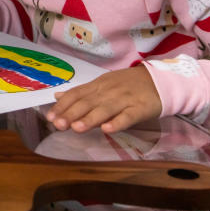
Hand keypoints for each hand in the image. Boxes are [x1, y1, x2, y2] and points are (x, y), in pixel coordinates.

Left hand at [45, 66, 162, 133]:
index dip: (63, 105)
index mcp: (97, 86)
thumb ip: (81, 93)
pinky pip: (128, 116)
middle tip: (58, 125)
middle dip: (71, 113)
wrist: (159, 80)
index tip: (50, 117)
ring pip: (104, 109)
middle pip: (87, 102)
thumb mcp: (102, 85)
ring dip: (90, 119)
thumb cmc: (127, 85)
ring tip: (76, 128)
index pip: (76, 94)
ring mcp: (124, 99)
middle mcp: (108, 91)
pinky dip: (118, 123)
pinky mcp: (140, 108)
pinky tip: (108, 130)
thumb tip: (58, 97)